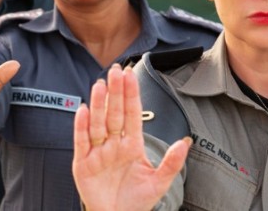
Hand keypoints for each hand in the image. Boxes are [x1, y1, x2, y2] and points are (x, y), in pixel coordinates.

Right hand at [72, 65, 190, 210]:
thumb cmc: (136, 202)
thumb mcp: (159, 183)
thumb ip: (172, 162)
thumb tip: (185, 142)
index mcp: (132, 145)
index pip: (131, 115)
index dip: (131, 95)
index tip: (131, 75)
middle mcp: (113, 144)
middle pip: (113, 113)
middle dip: (115, 92)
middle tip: (116, 70)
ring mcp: (97, 152)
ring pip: (97, 123)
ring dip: (99, 104)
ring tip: (100, 85)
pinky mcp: (82, 163)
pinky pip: (81, 141)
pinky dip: (81, 126)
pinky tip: (83, 110)